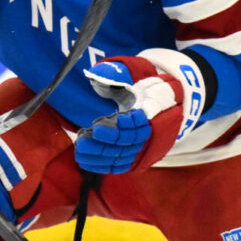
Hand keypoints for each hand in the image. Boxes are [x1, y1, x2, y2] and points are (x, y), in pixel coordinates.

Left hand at [73, 52, 204, 173]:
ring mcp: (143, 146)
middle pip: (126, 143)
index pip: (135, 124)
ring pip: (121, 156)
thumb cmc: (142, 89)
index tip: (96, 126)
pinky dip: (103, 165)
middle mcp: (148, 132)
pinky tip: (86, 163)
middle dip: (102, 143)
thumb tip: (94, 74)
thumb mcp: (133, 76)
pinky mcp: (136, 157)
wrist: (161, 106)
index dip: (116, 127)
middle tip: (81, 140)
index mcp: (150, 112)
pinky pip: (120, 165)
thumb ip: (115, 74)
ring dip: (99, 156)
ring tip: (79, 151)